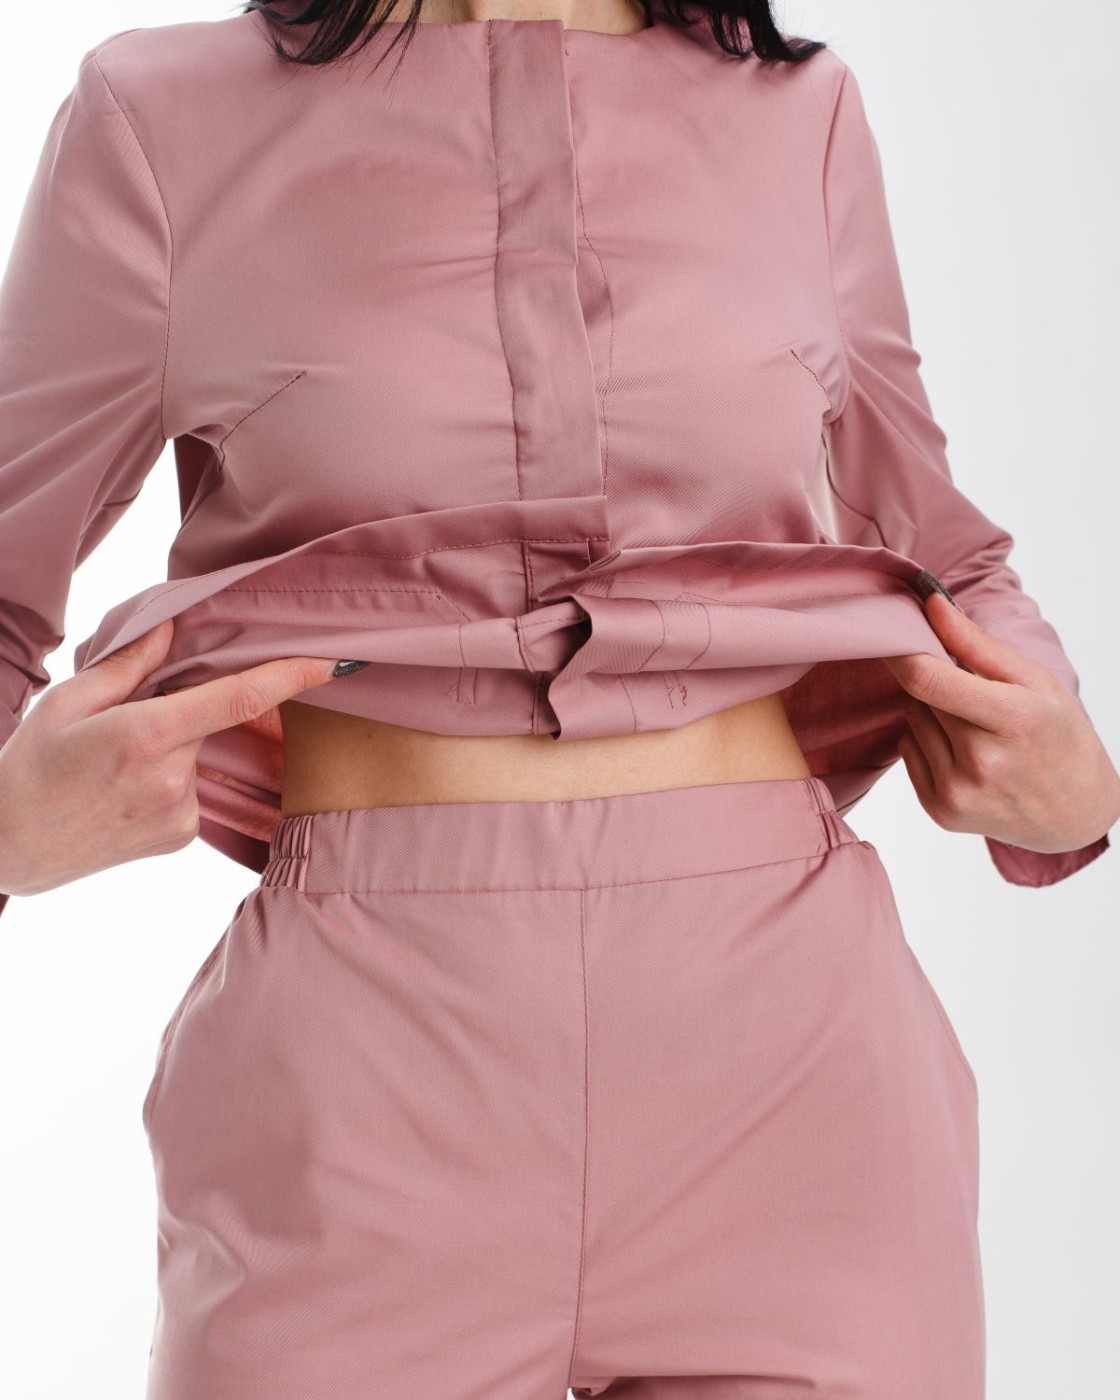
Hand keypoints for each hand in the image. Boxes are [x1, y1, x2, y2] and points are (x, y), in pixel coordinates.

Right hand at [0, 619, 342, 897]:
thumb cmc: (32, 766)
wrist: (9, 846)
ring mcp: (183, 814)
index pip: (239, 698)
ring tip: (116, 764)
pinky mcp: (184, 836)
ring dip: (179, 744)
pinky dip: (173, 776)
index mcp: (145, 736)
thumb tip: (176, 624)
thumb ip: (131, 662)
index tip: (335, 660)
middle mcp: (173, 779)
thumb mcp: (68, 701)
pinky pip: (197, 787)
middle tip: (136, 719)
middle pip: (217, 720)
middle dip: (197, 705)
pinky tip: (127, 789)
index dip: (292, 676)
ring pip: (204, 755)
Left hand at [882, 589, 1119, 853]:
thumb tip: (930, 604)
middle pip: (920, 697)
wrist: (1075, 812)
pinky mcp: (941, 811)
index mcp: (1013, 719)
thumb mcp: (1034, 680)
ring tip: (975, 727)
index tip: (889, 634)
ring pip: (911, 722)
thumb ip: (977, 643)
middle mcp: (982, 762)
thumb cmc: (1057, 735)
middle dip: (936, 683)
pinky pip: (907, 752)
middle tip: (972, 693)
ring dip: (931, 713)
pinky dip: (926, 742)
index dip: (901, 652)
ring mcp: (958, 792)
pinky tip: (964, 752)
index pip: (929, 679)